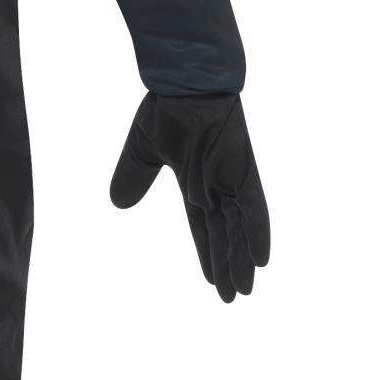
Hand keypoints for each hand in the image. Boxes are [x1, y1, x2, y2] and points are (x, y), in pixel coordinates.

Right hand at [110, 92, 269, 301]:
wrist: (182, 84)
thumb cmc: (166, 110)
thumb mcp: (143, 152)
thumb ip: (135, 177)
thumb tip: (118, 204)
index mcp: (195, 182)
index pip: (203, 226)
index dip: (208, 252)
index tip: (212, 280)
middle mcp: (217, 185)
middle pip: (224, 233)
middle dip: (227, 264)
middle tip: (233, 295)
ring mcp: (232, 179)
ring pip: (239, 228)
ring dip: (241, 259)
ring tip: (244, 289)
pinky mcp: (243, 170)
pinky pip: (254, 207)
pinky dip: (257, 232)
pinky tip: (261, 259)